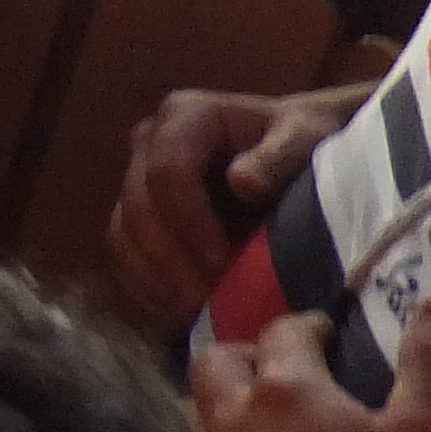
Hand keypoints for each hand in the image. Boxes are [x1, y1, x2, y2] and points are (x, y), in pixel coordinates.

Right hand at [108, 87, 340, 338]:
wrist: (300, 155)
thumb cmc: (308, 144)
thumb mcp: (306, 139)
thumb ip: (279, 156)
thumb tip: (241, 182)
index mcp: (185, 117)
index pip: (166, 172)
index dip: (188, 222)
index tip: (222, 264)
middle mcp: (149, 144)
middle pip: (136, 210)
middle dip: (170, 261)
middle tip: (207, 302)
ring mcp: (137, 182)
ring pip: (122, 238)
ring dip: (155, 282)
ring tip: (197, 313)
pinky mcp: (136, 218)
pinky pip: (125, 259)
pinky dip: (149, 290)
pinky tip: (182, 314)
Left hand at [195, 294, 430, 431]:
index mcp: (286, 391)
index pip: (286, 333)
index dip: (307, 325)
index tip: (325, 330)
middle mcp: (232, 421)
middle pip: (217, 363)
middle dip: (244, 353)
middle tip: (274, 363)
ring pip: (194, 413)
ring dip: (218, 403)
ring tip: (248, 417)